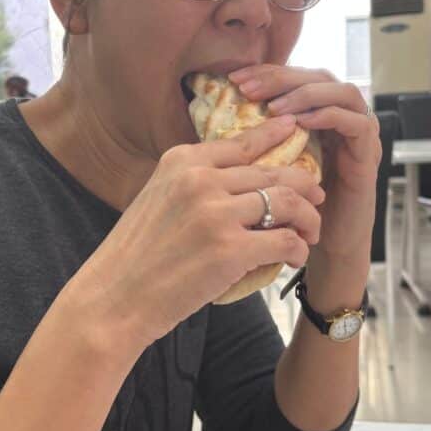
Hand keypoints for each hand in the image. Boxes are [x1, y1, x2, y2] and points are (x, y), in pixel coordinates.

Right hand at [72, 116, 324, 347]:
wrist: (113, 297)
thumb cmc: (134, 256)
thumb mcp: (156, 199)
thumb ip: (191, 183)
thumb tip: (233, 180)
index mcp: (180, 161)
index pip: (242, 142)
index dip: (276, 137)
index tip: (296, 133)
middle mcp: (199, 179)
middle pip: (272, 171)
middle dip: (303, 185)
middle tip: (317, 198)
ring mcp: (215, 213)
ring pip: (286, 201)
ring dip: (308, 217)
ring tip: (310, 232)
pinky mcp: (230, 250)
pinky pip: (284, 240)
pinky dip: (298, 248)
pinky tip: (296, 257)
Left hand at [228, 65, 380, 264]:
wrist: (323, 248)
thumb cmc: (291, 210)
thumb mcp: (267, 168)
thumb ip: (253, 142)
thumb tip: (210, 120)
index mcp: (316, 115)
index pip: (295, 77)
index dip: (266, 73)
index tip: (234, 79)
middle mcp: (341, 118)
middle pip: (318, 76)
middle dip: (282, 78)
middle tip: (249, 87)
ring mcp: (358, 134)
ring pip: (342, 92)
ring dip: (306, 94)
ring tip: (274, 107)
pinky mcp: (368, 155)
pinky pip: (357, 123)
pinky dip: (329, 117)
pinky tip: (300, 124)